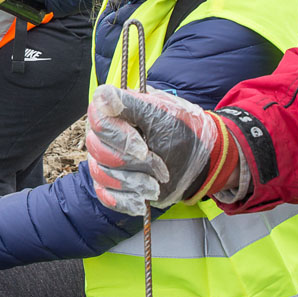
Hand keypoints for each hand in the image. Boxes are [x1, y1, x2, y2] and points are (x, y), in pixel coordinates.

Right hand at [85, 84, 223, 214]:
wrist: (199, 162)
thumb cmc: (183, 134)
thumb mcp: (163, 118)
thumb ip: (132, 105)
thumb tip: (102, 95)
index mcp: (116, 112)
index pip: (98, 120)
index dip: (118, 136)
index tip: (143, 149)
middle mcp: (105, 135)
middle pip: (97, 149)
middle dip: (131, 163)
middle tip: (159, 167)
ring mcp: (106, 160)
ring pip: (100, 173)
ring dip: (132, 183)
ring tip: (155, 186)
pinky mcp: (111, 184)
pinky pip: (104, 195)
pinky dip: (124, 200)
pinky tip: (142, 201)